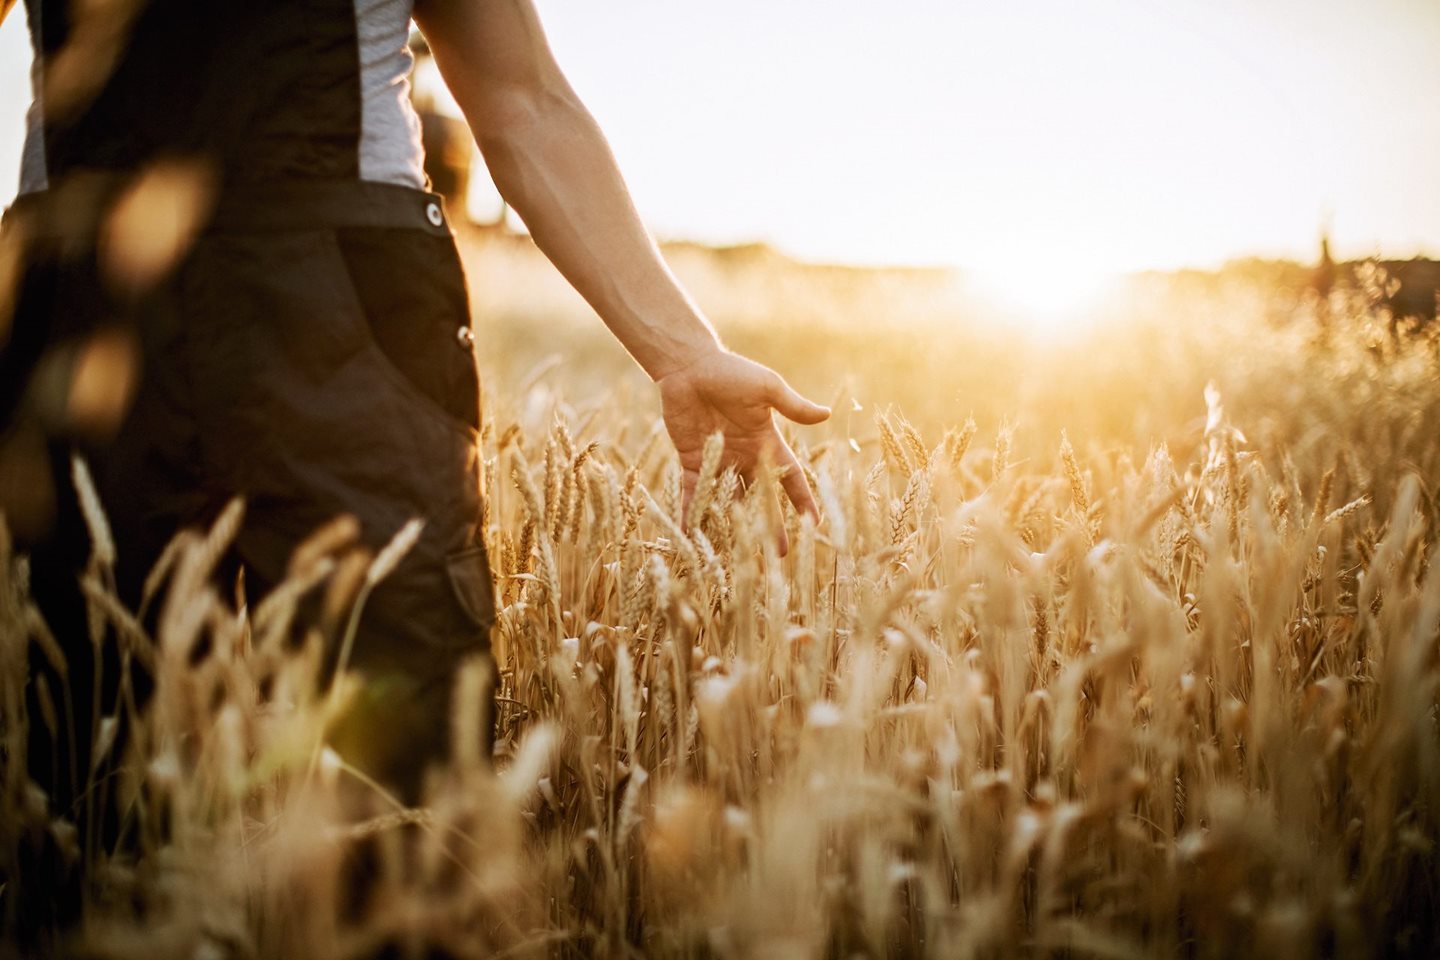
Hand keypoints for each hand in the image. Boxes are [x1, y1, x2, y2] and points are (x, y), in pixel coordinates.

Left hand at [656, 349, 829, 548]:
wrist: (688, 366)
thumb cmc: (731, 372)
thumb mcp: (766, 388)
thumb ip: (792, 405)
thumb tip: (826, 416)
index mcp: (766, 442)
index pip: (790, 477)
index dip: (802, 499)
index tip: (813, 524)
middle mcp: (745, 457)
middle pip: (760, 498)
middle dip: (769, 525)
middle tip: (778, 555)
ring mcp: (718, 462)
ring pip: (728, 501)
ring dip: (732, 527)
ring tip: (738, 556)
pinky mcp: (693, 462)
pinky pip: (694, 494)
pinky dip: (693, 513)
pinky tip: (693, 537)